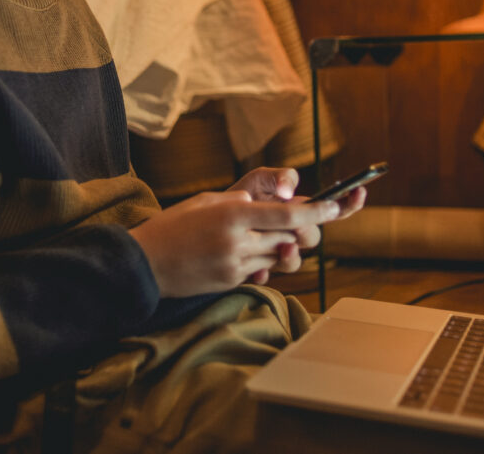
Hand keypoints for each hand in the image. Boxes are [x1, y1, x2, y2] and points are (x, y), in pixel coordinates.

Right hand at [128, 190, 341, 296]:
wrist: (144, 264)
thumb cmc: (173, 225)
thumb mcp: (206, 201)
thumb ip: (240, 201)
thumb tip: (268, 205)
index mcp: (233, 214)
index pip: (288, 214)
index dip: (319, 211)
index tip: (338, 206)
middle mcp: (238, 241)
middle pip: (290, 236)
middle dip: (299, 228)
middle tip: (295, 220)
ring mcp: (236, 265)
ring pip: (278, 255)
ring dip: (278, 244)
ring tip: (258, 235)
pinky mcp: (232, 282)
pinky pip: (260, 268)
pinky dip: (258, 258)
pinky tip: (236, 251)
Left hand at [225, 167, 366, 281]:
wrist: (202, 225)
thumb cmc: (233, 200)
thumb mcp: (255, 181)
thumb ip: (277, 177)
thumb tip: (289, 191)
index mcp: (296, 212)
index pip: (330, 210)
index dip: (348, 203)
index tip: (359, 192)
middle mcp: (290, 233)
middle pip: (312, 237)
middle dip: (307, 231)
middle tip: (296, 227)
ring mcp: (275, 252)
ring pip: (293, 260)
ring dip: (291, 256)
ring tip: (281, 249)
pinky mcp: (256, 268)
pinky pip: (267, 275)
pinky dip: (263, 272)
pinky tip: (256, 270)